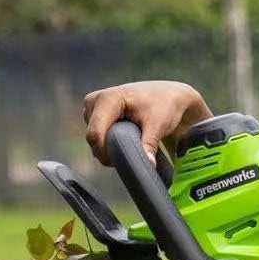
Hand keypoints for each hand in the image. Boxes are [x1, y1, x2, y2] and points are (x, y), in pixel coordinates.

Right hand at [83, 81, 212, 164]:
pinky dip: (108, 143)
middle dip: (108, 151)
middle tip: (132, 154)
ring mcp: (92, 108)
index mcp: (107, 98)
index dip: (105, 152)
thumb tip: (148, 165)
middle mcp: (94, 101)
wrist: (166, 95)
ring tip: (132, 142)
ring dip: (109, 147)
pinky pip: (96, 137)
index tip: (123, 163)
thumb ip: (149, 144)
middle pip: (92, 137)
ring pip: (93, 139)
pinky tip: (125, 139)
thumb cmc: (163, 105)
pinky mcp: (94, 115)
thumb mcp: (158, 124)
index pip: (95, 132)